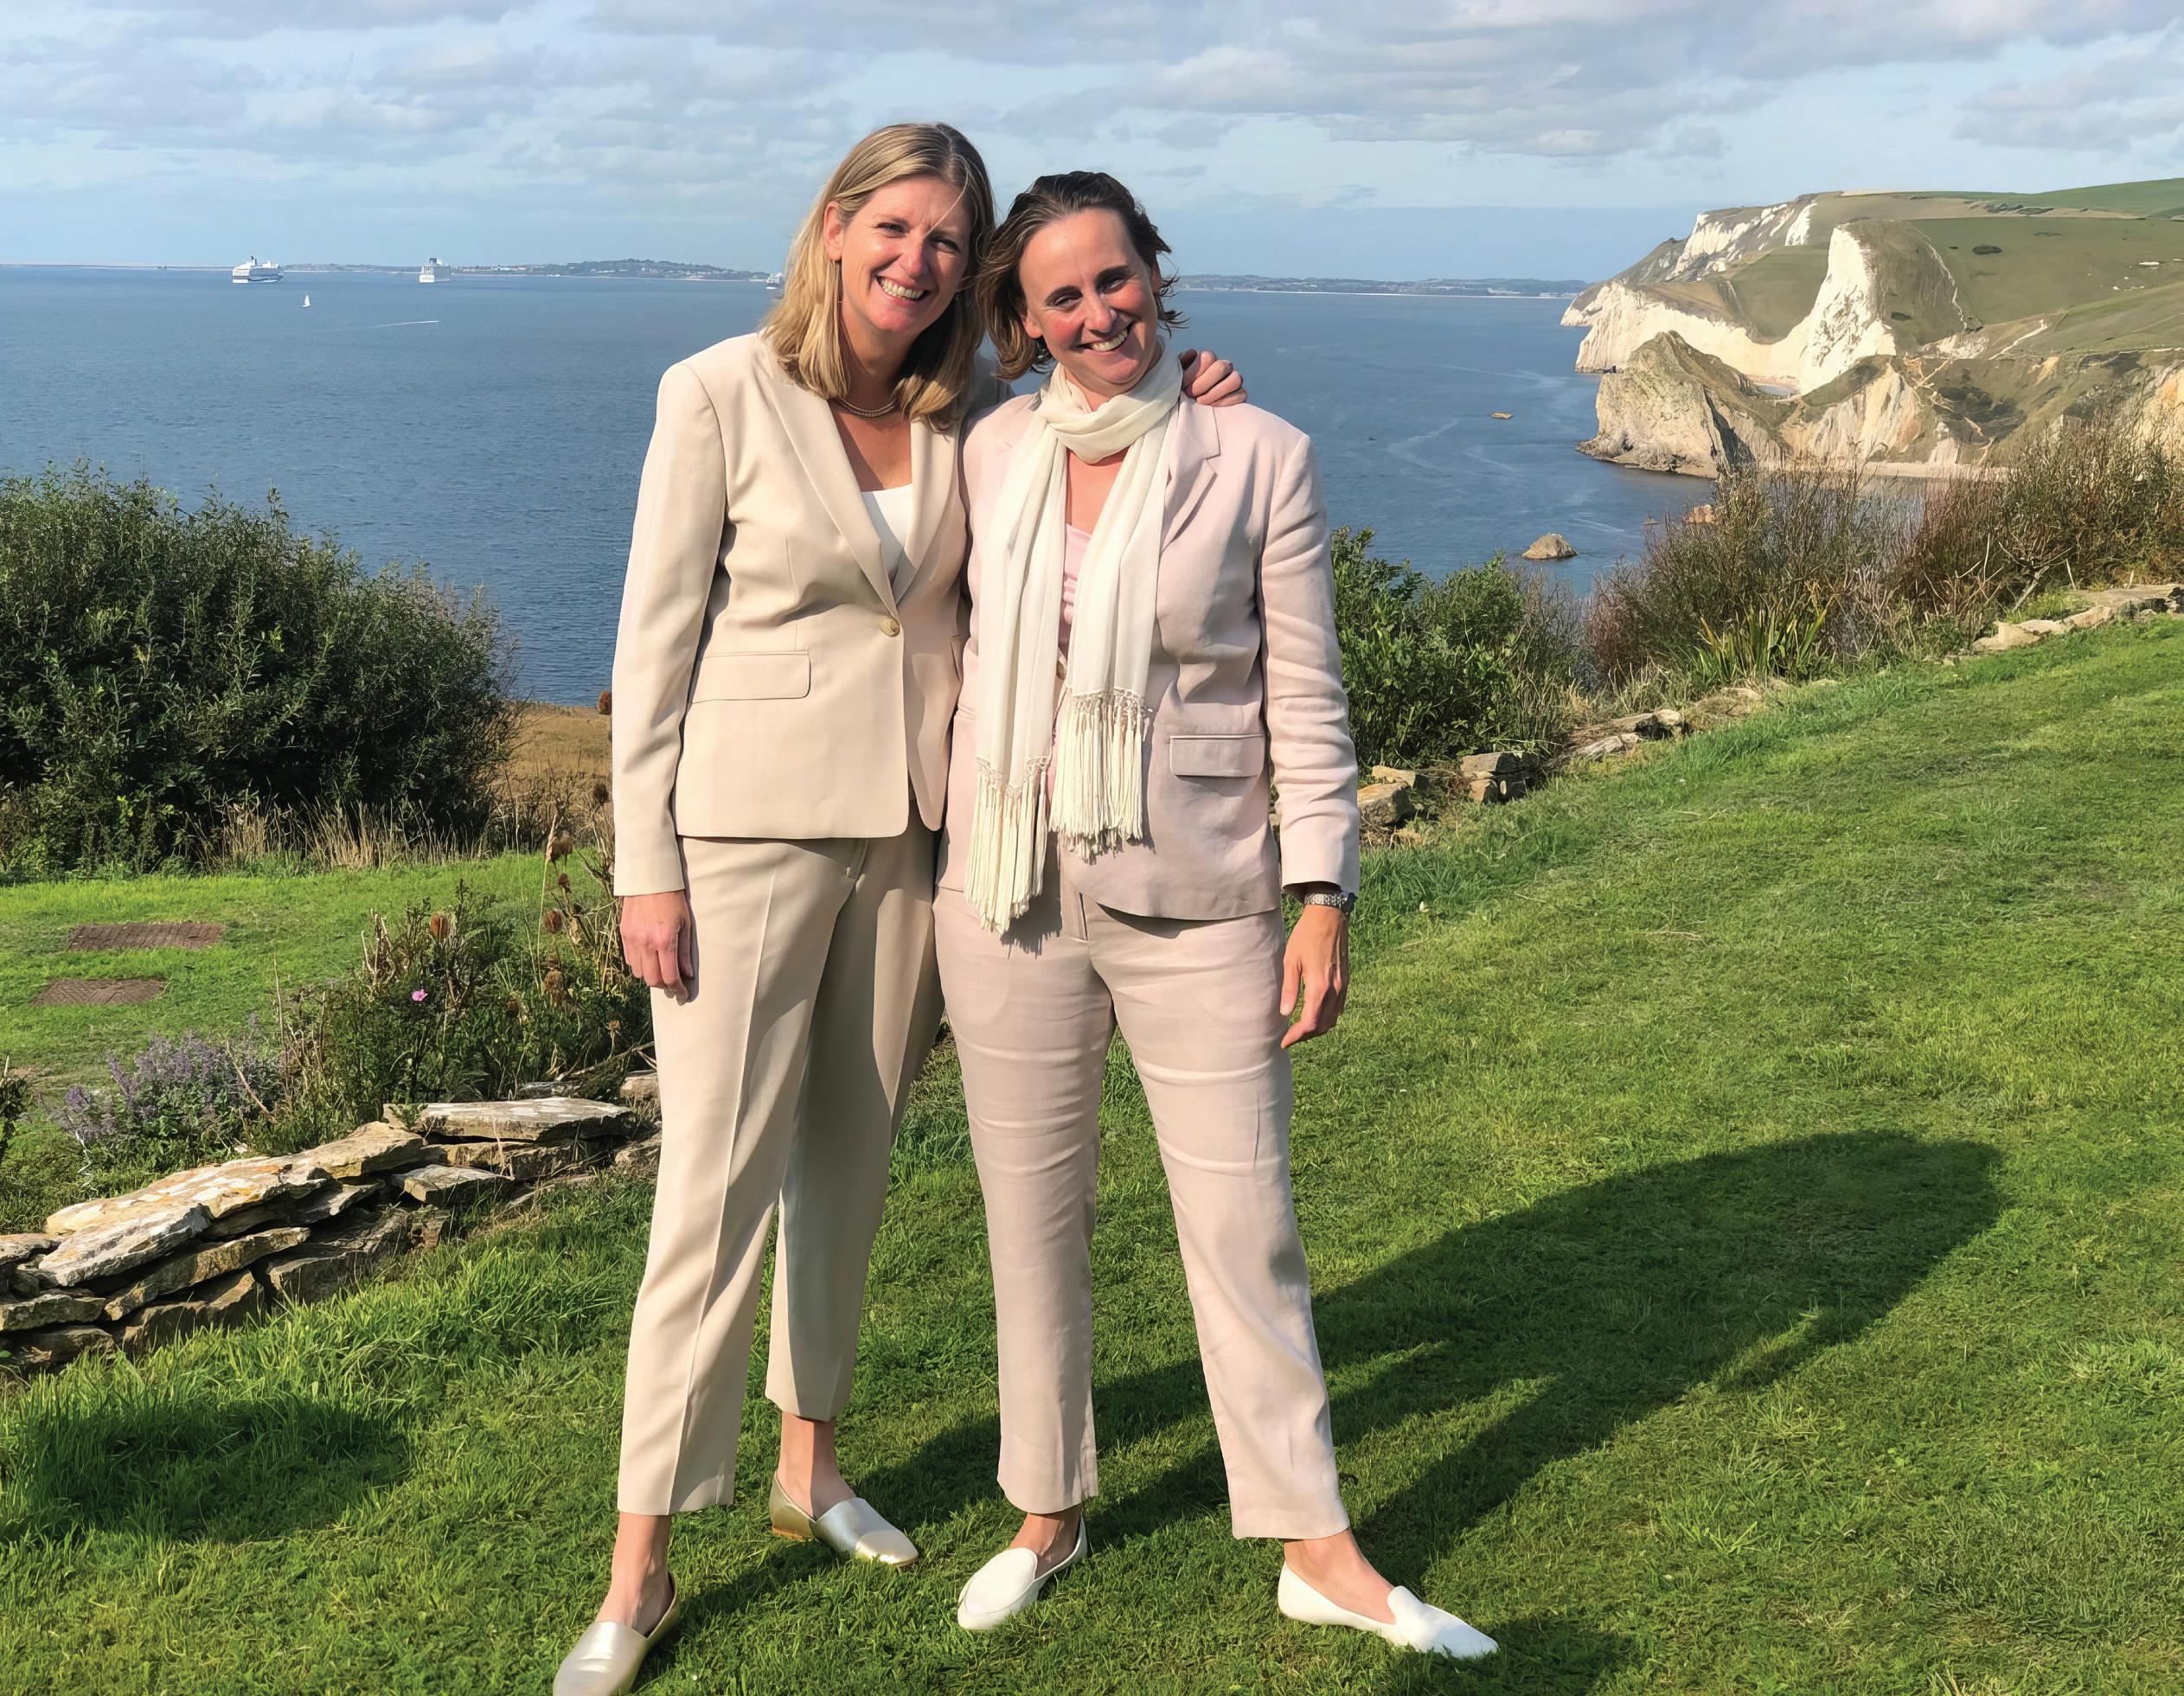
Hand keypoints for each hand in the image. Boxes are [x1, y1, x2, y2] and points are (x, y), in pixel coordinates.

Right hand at [621, 888, 695, 996]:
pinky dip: (640, 964)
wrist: (649, 879)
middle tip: (673, 984)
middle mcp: (646, 942)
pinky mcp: (624, 934)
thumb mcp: (686, 924)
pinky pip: (630, 960)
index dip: (678, 989)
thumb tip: (687, 973)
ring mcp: (632, 939)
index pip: (670, 976)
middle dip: (664, 986)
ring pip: (639, 973)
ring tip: (661, 969)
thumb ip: (685, 951)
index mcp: (665, 940)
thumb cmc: (673, 899)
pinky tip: (650, 958)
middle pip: (652, 980)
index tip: (683, 994)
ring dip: (651, 976)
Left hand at [1177, 347, 1246, 407]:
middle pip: (1222, 367)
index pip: (1208, 357)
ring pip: (1236, 379)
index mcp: (1207, 358)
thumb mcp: (1176, 374)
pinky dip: (1226, 401)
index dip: (1195, 373)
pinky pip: (1241, 394)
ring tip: (1201, 401)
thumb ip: (1181, 362)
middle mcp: (1223, 366)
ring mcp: (1233, 379)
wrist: (1185, 403)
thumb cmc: (1180, 387)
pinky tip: (1211, 406)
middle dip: (1204, 383)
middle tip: (1191, 394)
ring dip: (1216, 392)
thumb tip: (1193, 353)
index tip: (1183, 385)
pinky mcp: (1240, 393)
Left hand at [1279, 902, 1348, 1048]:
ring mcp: (1343, 987)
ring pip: (1333, 1019)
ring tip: (1301, 1029)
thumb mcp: (1291, 961)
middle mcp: (1335, 990)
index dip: (1297, 1036)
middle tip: (1290, 1037)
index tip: (1284, 1042)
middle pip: (1323, 1026)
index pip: (1310, 1023)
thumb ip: (1289, 989)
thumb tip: (1284, 1013)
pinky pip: (1339, 1008)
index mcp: (1319, 987)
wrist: (1330, 917)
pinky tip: (1316, 1015)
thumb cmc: (1306, 936)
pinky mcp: (1346, 981)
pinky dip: (1328, 1018)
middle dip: (1306, 1036)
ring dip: (1318, 1029)